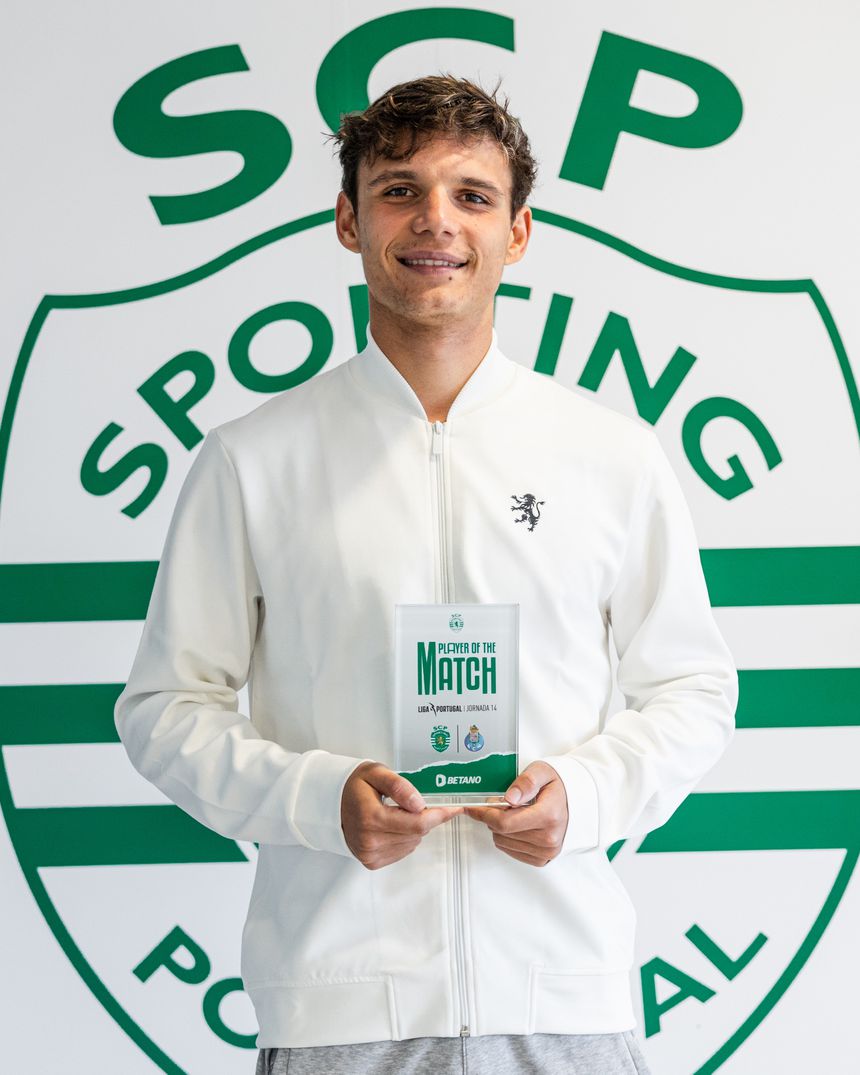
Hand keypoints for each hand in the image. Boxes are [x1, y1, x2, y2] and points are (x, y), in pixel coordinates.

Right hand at [341, 761, 461, 869]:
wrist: (331, 803)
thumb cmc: (354, 786)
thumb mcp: (376, 773)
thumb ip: (399, 786)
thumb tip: (419, 803)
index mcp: (371, 817)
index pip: (418, 823)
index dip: (439, 815)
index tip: (453, 808)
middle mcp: (370, 840)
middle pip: (417, 833)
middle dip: (423, 817)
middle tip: (413, 802)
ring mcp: (370, 853)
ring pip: (412, 842)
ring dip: (413, 828)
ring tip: (396, 812)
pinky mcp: (371, 861)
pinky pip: (403, 850)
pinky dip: (404, 837)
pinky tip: (391, 825)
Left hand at [464, 761, 568, 866]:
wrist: (576, 801)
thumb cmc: (557, 786)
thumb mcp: (542, 772)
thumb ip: (526, 782)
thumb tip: (510, 797)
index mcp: (549, 816)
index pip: (504, 822)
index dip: (484, 814)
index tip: (473, 807)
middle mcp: (549, 838)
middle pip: (501, 833)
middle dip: (493, 817)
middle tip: (500, 803)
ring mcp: (546, 851)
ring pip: (503, 842)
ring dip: (500, 827)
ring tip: (513, 813)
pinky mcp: (542, 859)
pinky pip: (511, 850)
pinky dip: (508, 837)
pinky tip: (518, 825)